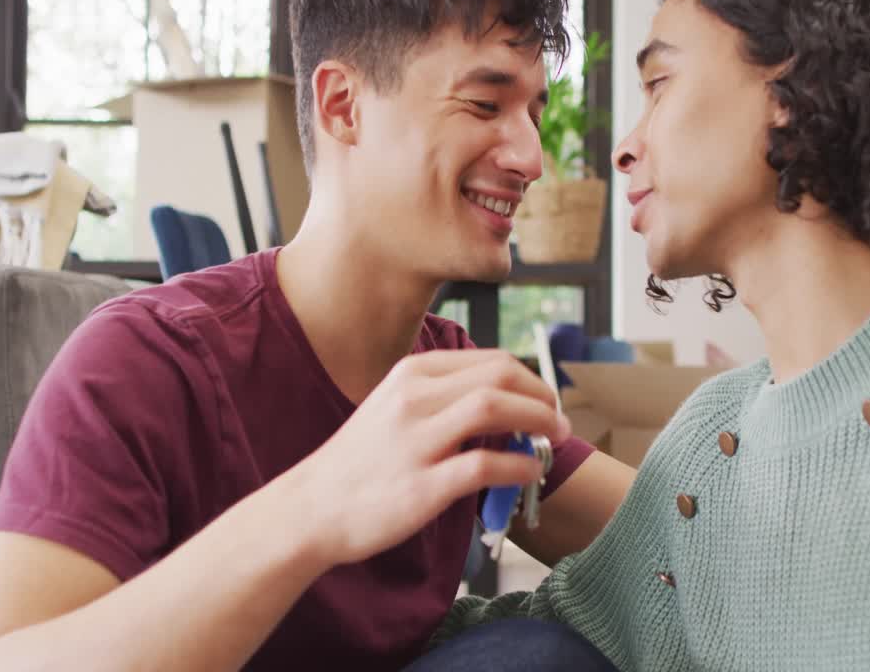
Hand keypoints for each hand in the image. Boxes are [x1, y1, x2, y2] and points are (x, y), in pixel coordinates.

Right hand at [289, 350, 570, 566]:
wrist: (311, 508)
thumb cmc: (361, 462)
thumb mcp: (396, 409)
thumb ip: (444, 401)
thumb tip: (507, 405)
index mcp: (412, 374)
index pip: (491, 360)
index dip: (531, 379)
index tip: (546, 401)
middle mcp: (414, 398)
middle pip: (500, 375)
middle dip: (542, 396)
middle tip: (558, 421)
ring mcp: (416, 440)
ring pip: (494, 408)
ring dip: (537, 421)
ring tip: (554, 441)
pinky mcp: (421, 484)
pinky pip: (485, 465)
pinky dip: (518, 466)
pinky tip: (529, 472)